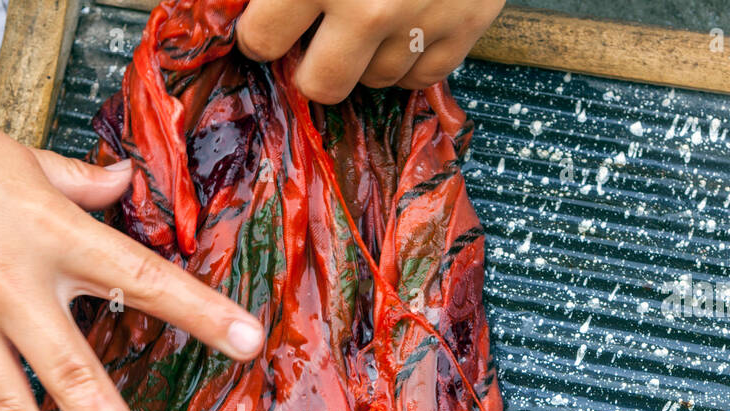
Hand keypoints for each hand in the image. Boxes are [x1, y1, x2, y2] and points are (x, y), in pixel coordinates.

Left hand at [236, 0, 504, 102]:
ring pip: (374, 80)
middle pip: (320, 84)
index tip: (268, 22)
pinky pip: (424, 76)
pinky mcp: (468, 24)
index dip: (260, 30)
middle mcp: (370, 7)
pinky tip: (404, 24)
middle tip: (315, 34)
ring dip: (365, 56)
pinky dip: (410, 57)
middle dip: (311, 62)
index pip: (263, 40)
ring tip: (370, 13)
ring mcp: (423, 21)